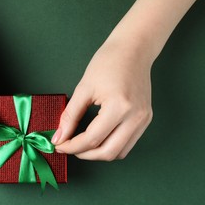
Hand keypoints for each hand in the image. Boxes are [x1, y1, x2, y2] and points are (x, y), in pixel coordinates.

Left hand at [52, 39, 152, 160]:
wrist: (134, 49)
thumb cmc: (108, 62)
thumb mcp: (83, 88)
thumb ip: (70, 116)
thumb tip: (59, 137)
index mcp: (119, 107)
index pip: (92, 139)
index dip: (72, 146)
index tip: (59, 145)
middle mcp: (135, 117)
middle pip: (108, 152)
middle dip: (84, 155)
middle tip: (68, 147)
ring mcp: (143, 120)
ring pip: (119, 153)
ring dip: (98, 154)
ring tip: (82, 144)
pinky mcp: (146, 120)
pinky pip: (127, 144)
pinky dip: (110, 146)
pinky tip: (98, 138)